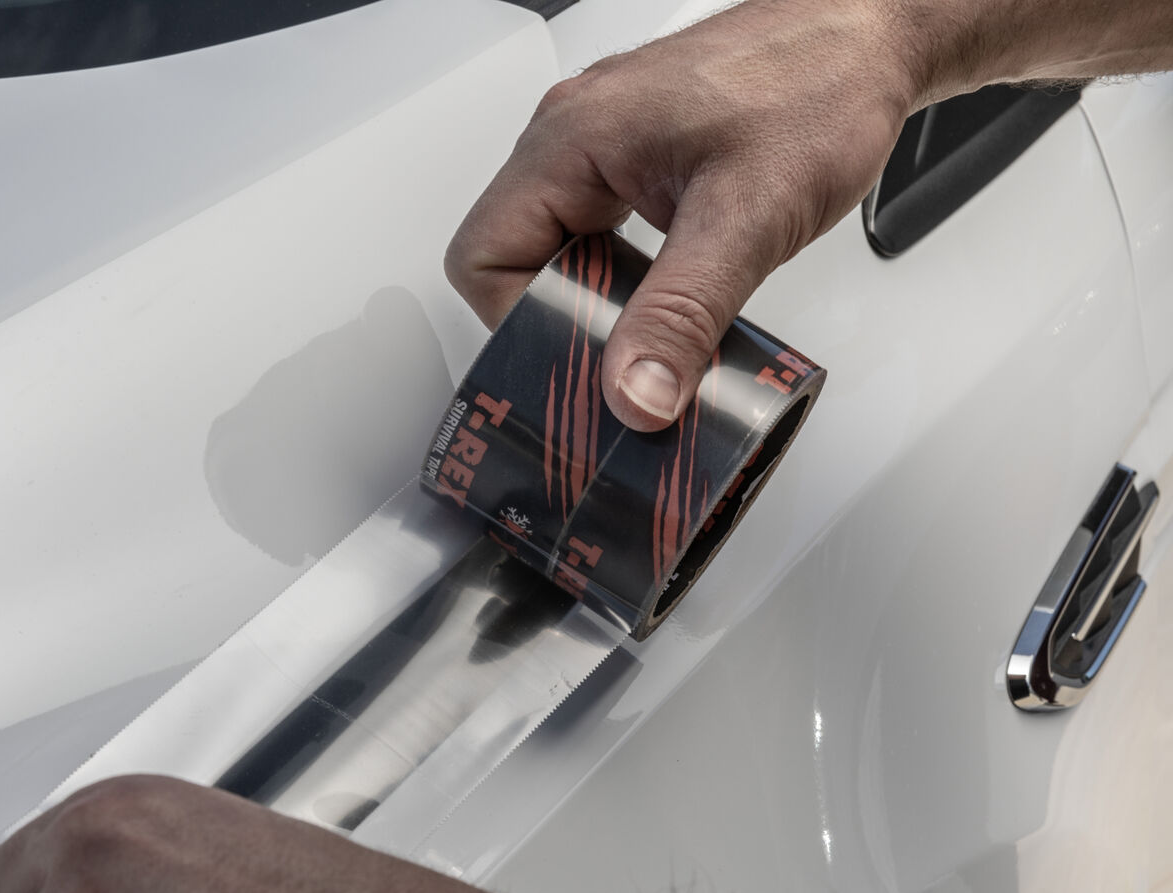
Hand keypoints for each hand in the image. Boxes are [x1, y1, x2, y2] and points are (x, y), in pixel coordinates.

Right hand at [446, 0, 919, 430]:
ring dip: (594, 297)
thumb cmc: (820, 85)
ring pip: (552, 247)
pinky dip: (622, 274)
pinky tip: (669, 293)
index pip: (482, 258)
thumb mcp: (749, 218)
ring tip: (651, 325)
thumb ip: (684, 315)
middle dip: (560, 317)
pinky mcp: (634, 155)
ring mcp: (600, 142)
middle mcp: (572, 133)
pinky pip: (593, 230)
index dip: (519, 323)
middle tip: (619, 355)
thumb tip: (635, 392)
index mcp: (570, 137)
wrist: (874, 35)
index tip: (579, 359)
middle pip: (511, 259)